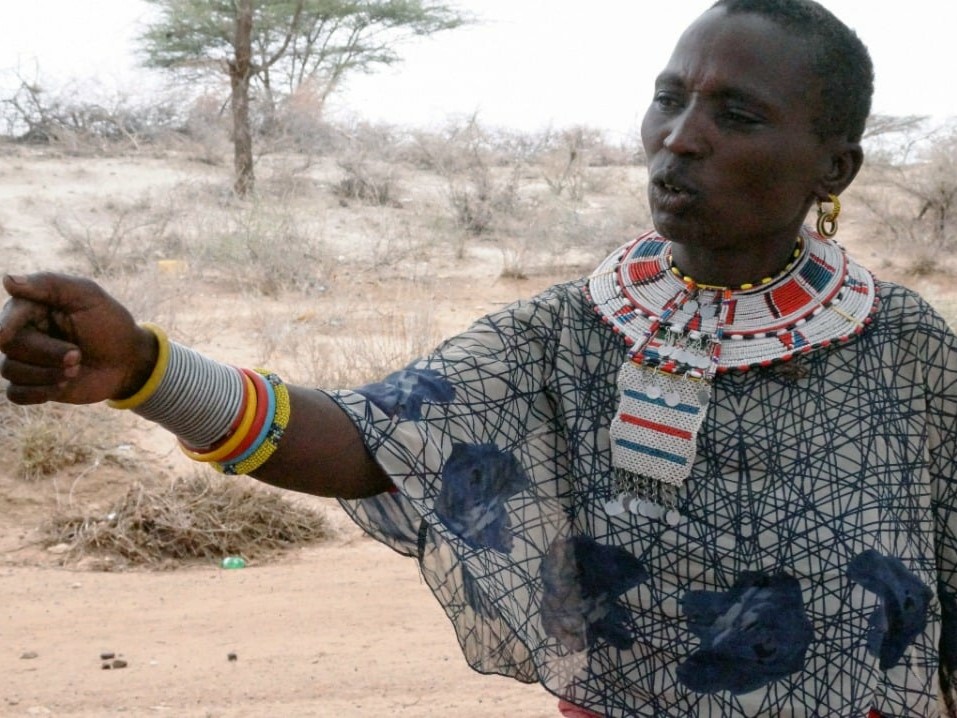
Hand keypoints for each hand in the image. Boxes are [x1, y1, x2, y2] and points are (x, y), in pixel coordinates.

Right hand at [0, 273, 156, 404]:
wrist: (127, 360)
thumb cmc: (109, 324)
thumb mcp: (88, 296)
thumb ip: (50, 284)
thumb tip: (7, 280)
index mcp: (32, 307)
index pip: (9, 316)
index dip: (6, 325)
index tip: (5, 336)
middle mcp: (24, 332)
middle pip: (11, 346)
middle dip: (47, 353)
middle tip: (78, 355)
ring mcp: (27, 360)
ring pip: (11, 370)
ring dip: (47, 374)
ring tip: (76, 369)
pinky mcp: (33, 384)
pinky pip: (16, 393)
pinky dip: (37, 393)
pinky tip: (62, 386)